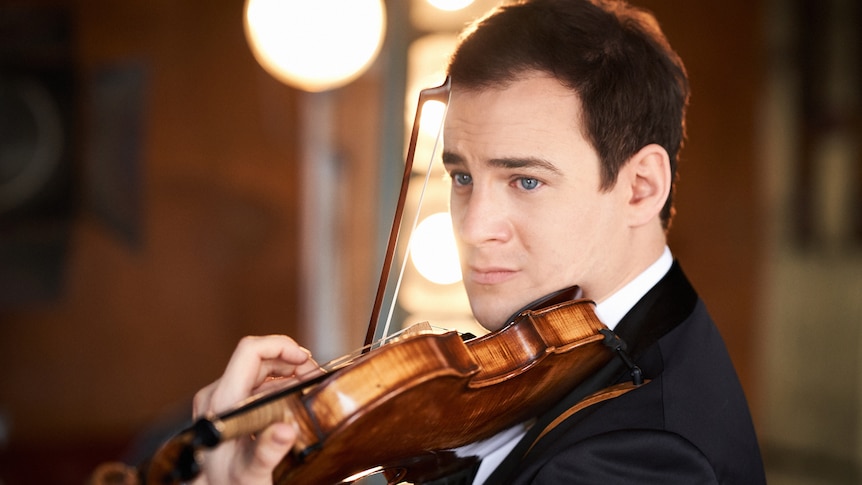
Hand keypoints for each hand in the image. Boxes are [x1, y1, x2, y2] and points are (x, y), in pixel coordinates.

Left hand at [190, 335, 319, 484]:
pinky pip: (257, 384)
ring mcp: (223, 399)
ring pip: (260, 370)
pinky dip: (280, 385)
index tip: (305, 359)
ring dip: (288, 373)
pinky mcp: (229, 405)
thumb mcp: (250, 474)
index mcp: (222, 402)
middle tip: (315, 378)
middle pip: (259, 358)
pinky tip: (296, 399)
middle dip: (292, 362)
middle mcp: (218, 394)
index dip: (280, 346)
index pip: (250, 351)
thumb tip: (285, 431)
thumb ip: (266, 452)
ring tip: (309, 386)